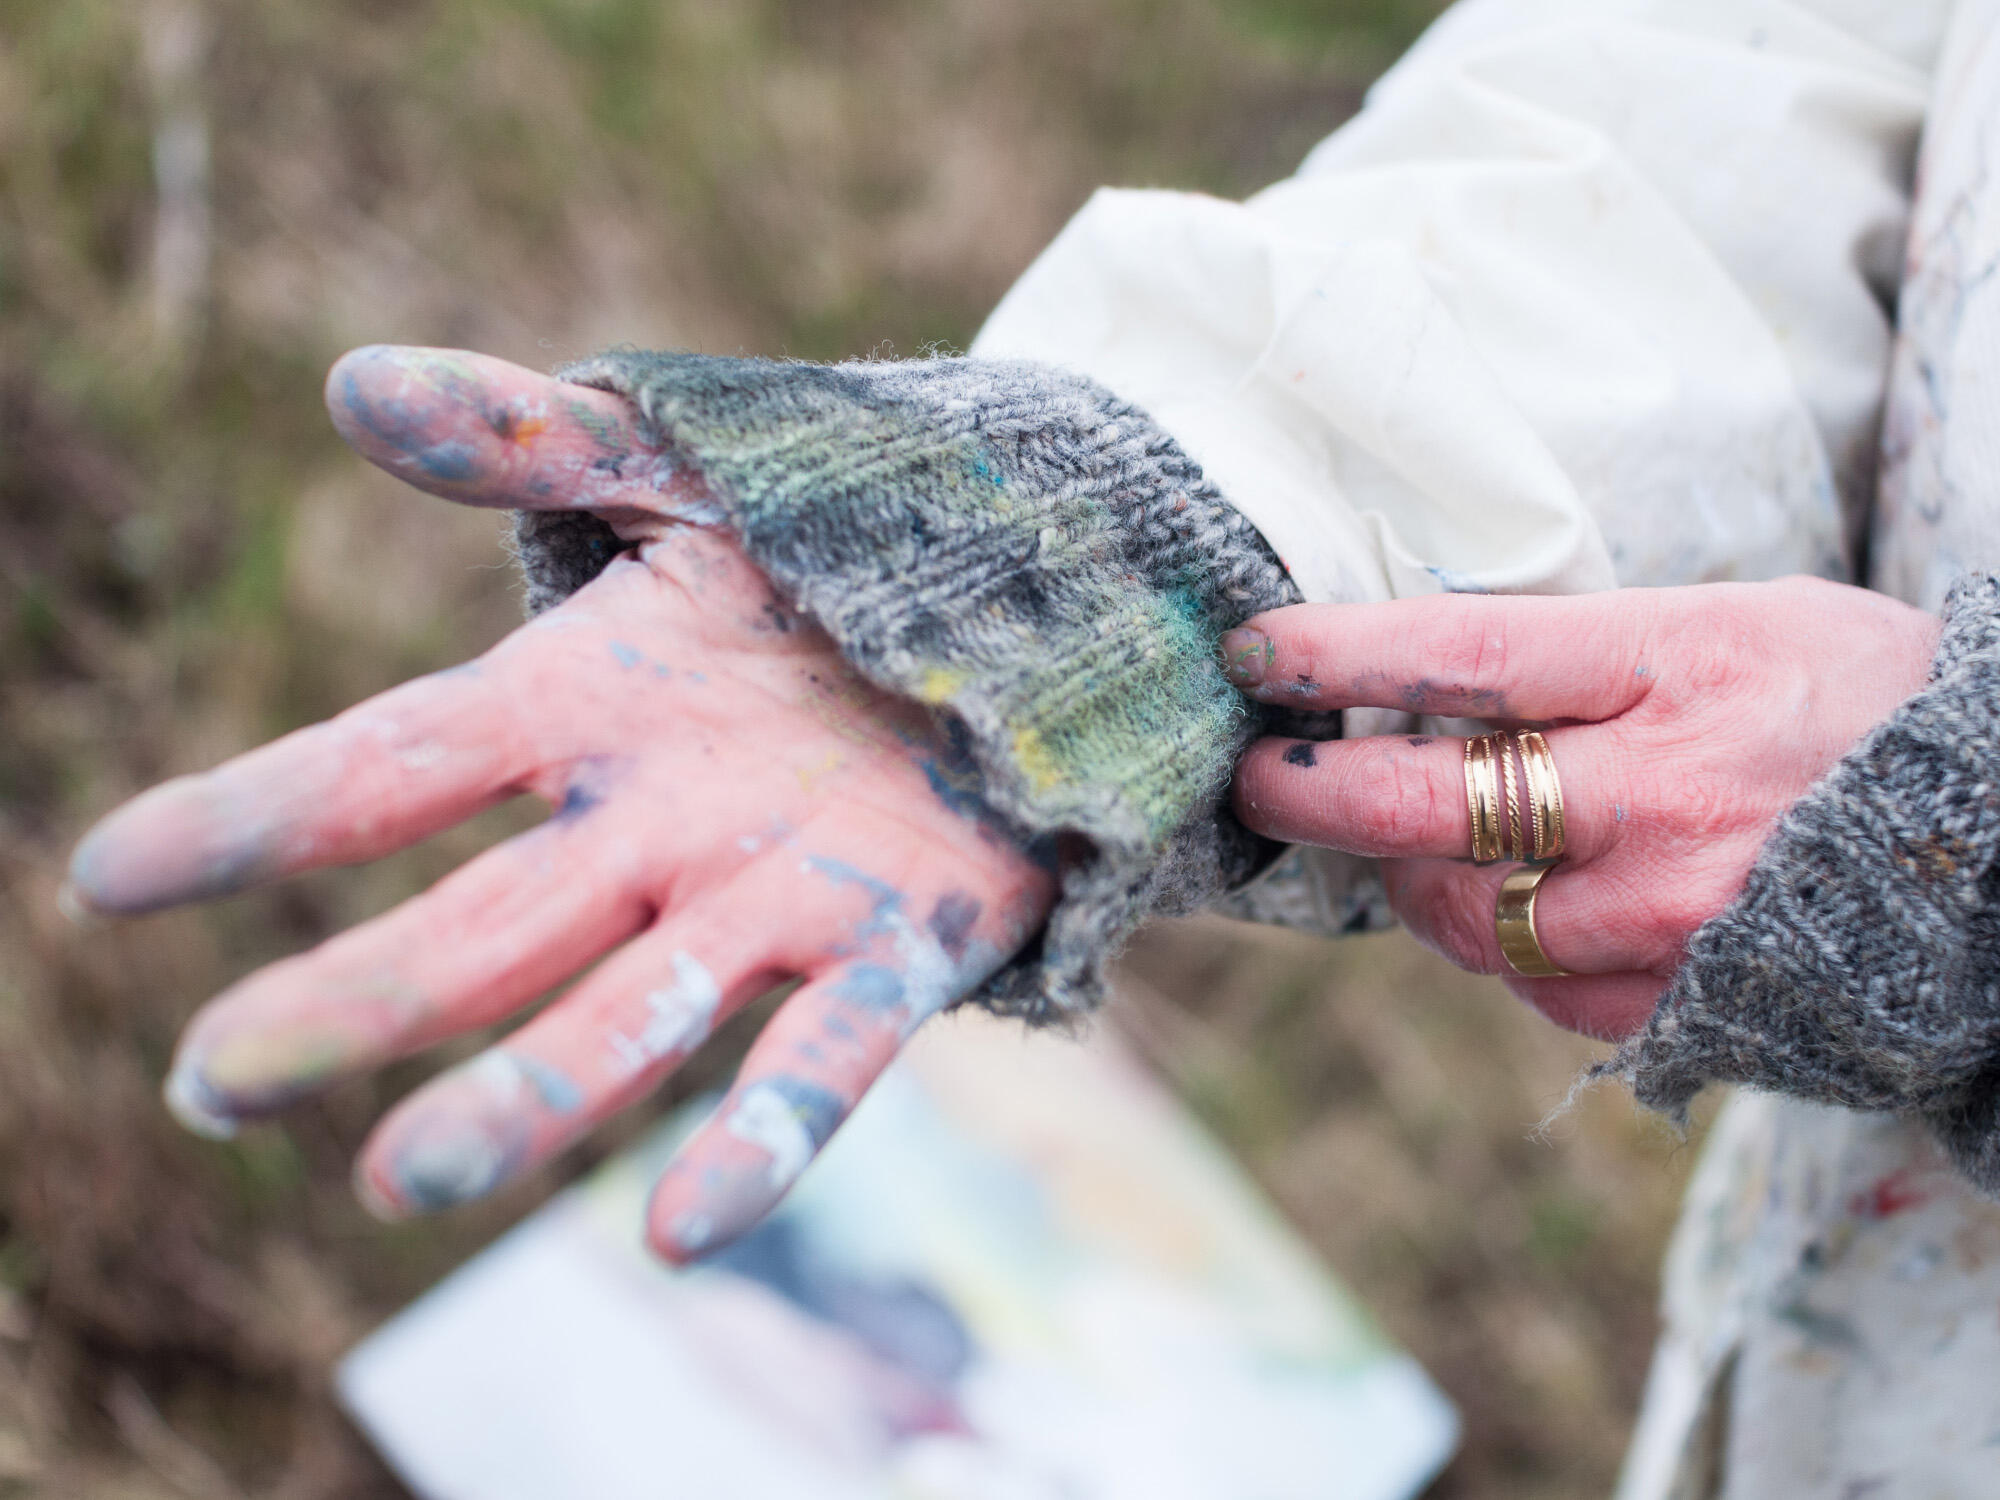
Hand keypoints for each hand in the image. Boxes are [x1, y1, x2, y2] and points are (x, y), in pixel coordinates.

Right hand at [64, 347, 1053, 1261]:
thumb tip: (353, 384)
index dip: (251, 818)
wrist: (1030, 602)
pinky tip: (687, 1232)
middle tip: (215, 1086)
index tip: (107, 878)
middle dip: (351, 1007)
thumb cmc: (826, 552)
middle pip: (478, 932)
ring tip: (407, 1180)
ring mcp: (768, 903)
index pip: (388, 769)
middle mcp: (651, 834)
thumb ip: (531, 441)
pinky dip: (758, 1146)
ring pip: (624, 1020)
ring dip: (520, 1100)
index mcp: (583, 713)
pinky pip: (820, 1065)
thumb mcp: (682, 480)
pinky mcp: (897, 951)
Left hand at [1221, 579, 1940, 1040]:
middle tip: (1256, 779)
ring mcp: (1672, 915)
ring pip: (1463, 912)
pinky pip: (1532, 983)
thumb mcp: (1731, 623)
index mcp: (1681, 668)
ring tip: (1411, 836)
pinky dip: (1498, 941)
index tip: (1255, 650)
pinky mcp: (1681, 1003)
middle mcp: (1668, 800)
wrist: (1995, 836)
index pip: (1467, 658)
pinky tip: (1512, 898)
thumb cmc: (1851, 701)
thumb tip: (1421, 682)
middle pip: (1429, 805)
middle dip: (1313, 793)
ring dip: (1411, 874)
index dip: (1341, 656)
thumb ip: (1585, 654)